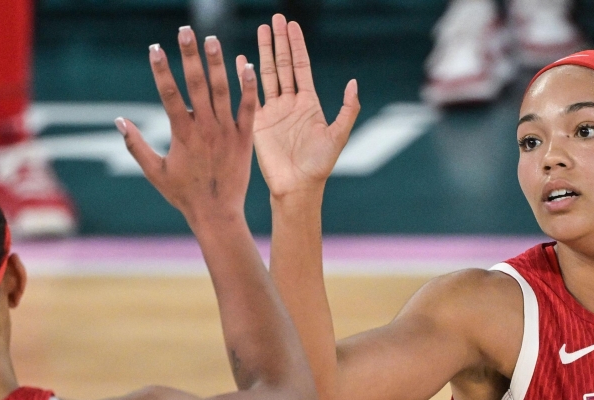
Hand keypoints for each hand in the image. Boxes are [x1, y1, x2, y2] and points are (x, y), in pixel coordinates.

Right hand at [117, 27, 257, 224]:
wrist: (217, 213)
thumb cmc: (183, 195)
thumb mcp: (155, 172)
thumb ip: (136, 145)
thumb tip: (119, 121)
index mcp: (182, 135)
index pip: (169, 95)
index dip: (161, 70)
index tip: (155, 48)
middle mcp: (205, 129)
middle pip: (196, 85)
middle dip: (190, 56)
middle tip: (186, 31)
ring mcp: (227, 132)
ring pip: (222, 91)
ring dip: (217, 63)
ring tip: (212, 39)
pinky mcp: (245, 138)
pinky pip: (248, 108)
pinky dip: (248, 87)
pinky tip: (247, 65)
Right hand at [241, 14, 359, 197]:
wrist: (296, 186)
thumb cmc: (319, 165)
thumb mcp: (338, 136)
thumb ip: (347, 109)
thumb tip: (354, 83)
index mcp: (309, 103)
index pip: (301, 66)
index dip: (296, 45)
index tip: (291, 25)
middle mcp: (290, 103)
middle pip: (283, 64)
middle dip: (279, 41)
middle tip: (274, 18)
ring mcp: (272, 111)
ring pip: (267, 74)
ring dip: (263, 52)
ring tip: (260, 30)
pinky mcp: (257, 122)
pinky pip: (249, 94)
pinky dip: (244, 76)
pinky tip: (240, 59)